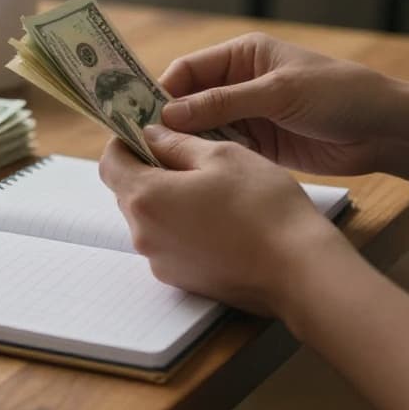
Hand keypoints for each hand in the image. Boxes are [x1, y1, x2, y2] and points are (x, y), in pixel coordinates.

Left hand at [99, 125, 352, 316]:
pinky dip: (181, 225)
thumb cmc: (263, 206)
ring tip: (207, 185)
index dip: (124, 141)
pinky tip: (217, 217)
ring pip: (149, 218)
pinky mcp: (180, 279)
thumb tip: (152, 134)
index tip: (146, 130)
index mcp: (146, 198)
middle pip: (128, 192)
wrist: (298, 270)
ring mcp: (160, 261)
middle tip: (183, 152)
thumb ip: (178, 142)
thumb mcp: (222, 156)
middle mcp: (143, 234)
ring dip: (166, 198)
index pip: (110, 163)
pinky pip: (168, 242)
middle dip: (147, 168)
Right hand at [159, 32, 402, 175]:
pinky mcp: (259, 143)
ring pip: (202, 129)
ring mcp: (248, 114)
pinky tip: (198, 173)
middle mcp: (240, 83)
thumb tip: (169, 114)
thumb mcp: (277, 93)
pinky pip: (223, 149)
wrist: (385, 130)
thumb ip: (223, 103)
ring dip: (188, 144)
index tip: (140, 118)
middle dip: (169, 122)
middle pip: (189, 101)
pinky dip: (210, 159)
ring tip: (167, 164)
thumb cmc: (338, 95)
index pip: (188, 69)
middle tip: (147, 146)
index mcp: (243, 55)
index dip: (162, 92)